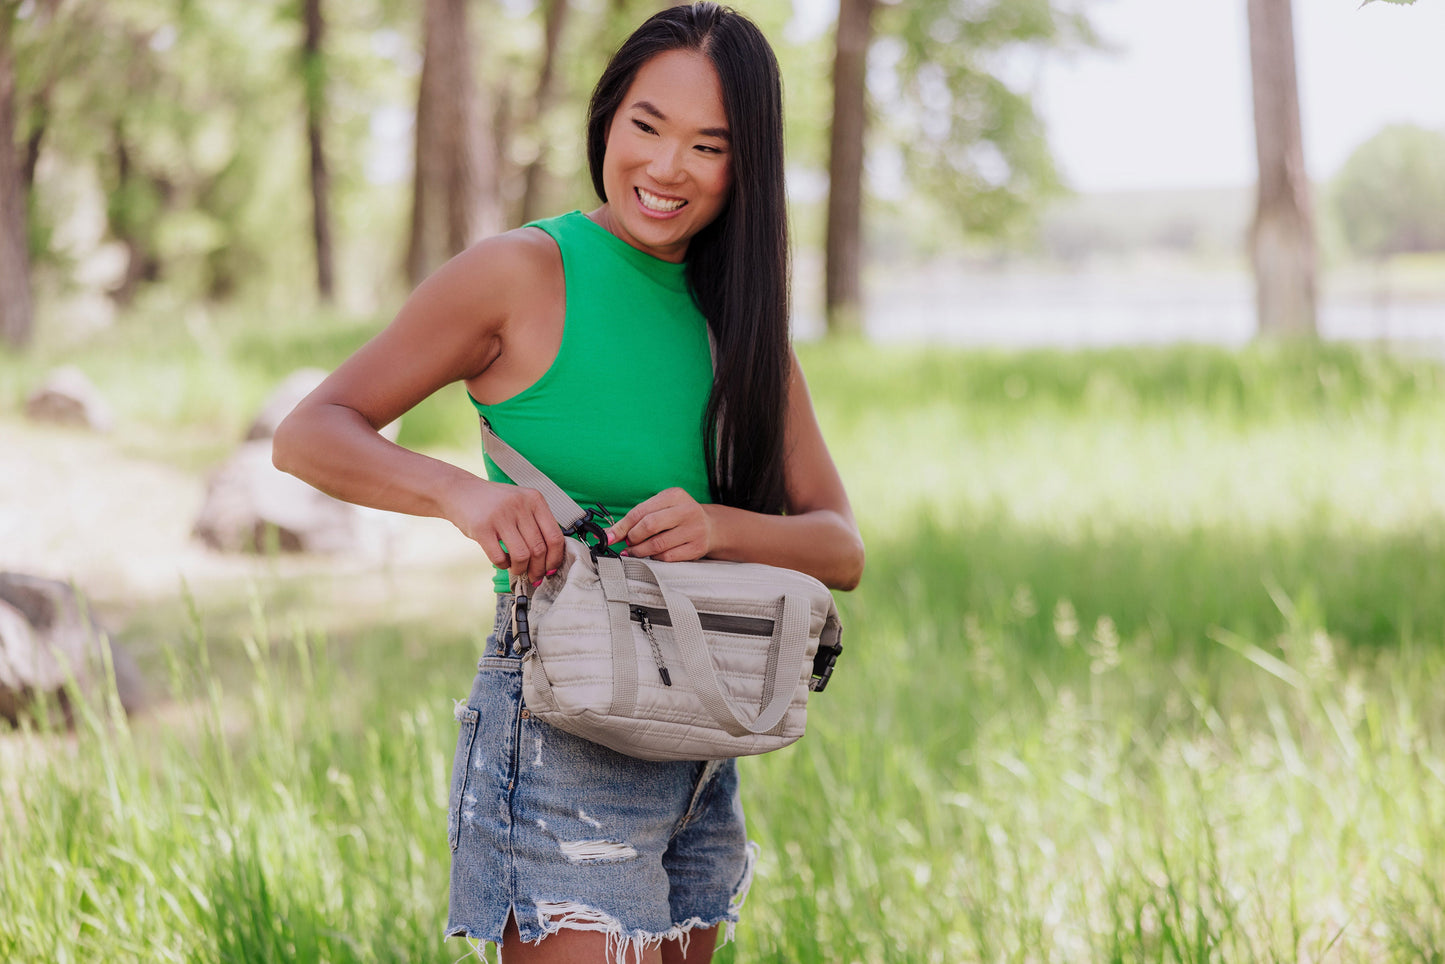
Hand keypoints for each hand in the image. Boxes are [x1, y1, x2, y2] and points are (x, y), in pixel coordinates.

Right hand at [444, 479, 564, 588]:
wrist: (459, 491)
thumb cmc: (494, 502)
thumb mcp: (521, 502)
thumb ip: (536, 523)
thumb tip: (550, 559)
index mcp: (535, 499)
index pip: (554, 536)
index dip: (555, 558)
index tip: (551, 570)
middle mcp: (520, 505)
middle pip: (539, 549)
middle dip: (538, 569)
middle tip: (534, 577)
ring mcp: (500, 515)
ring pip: (522, 555)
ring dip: (520, 569)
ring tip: (517, 569)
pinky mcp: (481, 527)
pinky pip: (499, 557)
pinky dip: (503, 565)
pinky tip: (502, 561)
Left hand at [604, 488, 714, 562]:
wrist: (710, 527)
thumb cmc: (677, 517)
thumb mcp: (660, 508)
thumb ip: (636, 518)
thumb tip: (610, 535)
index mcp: (674, 495)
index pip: (641, 511)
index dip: (621, 526)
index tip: (610, 538)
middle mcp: (687, 510)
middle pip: (649, 525)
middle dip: (633, 538)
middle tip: (629, 543)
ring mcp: (694, 529)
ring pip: (657, 545)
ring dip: (640, 551)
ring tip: (635, 551)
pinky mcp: (697, 548)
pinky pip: (668, 557)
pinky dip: (655, 558)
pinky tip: (653, 555)